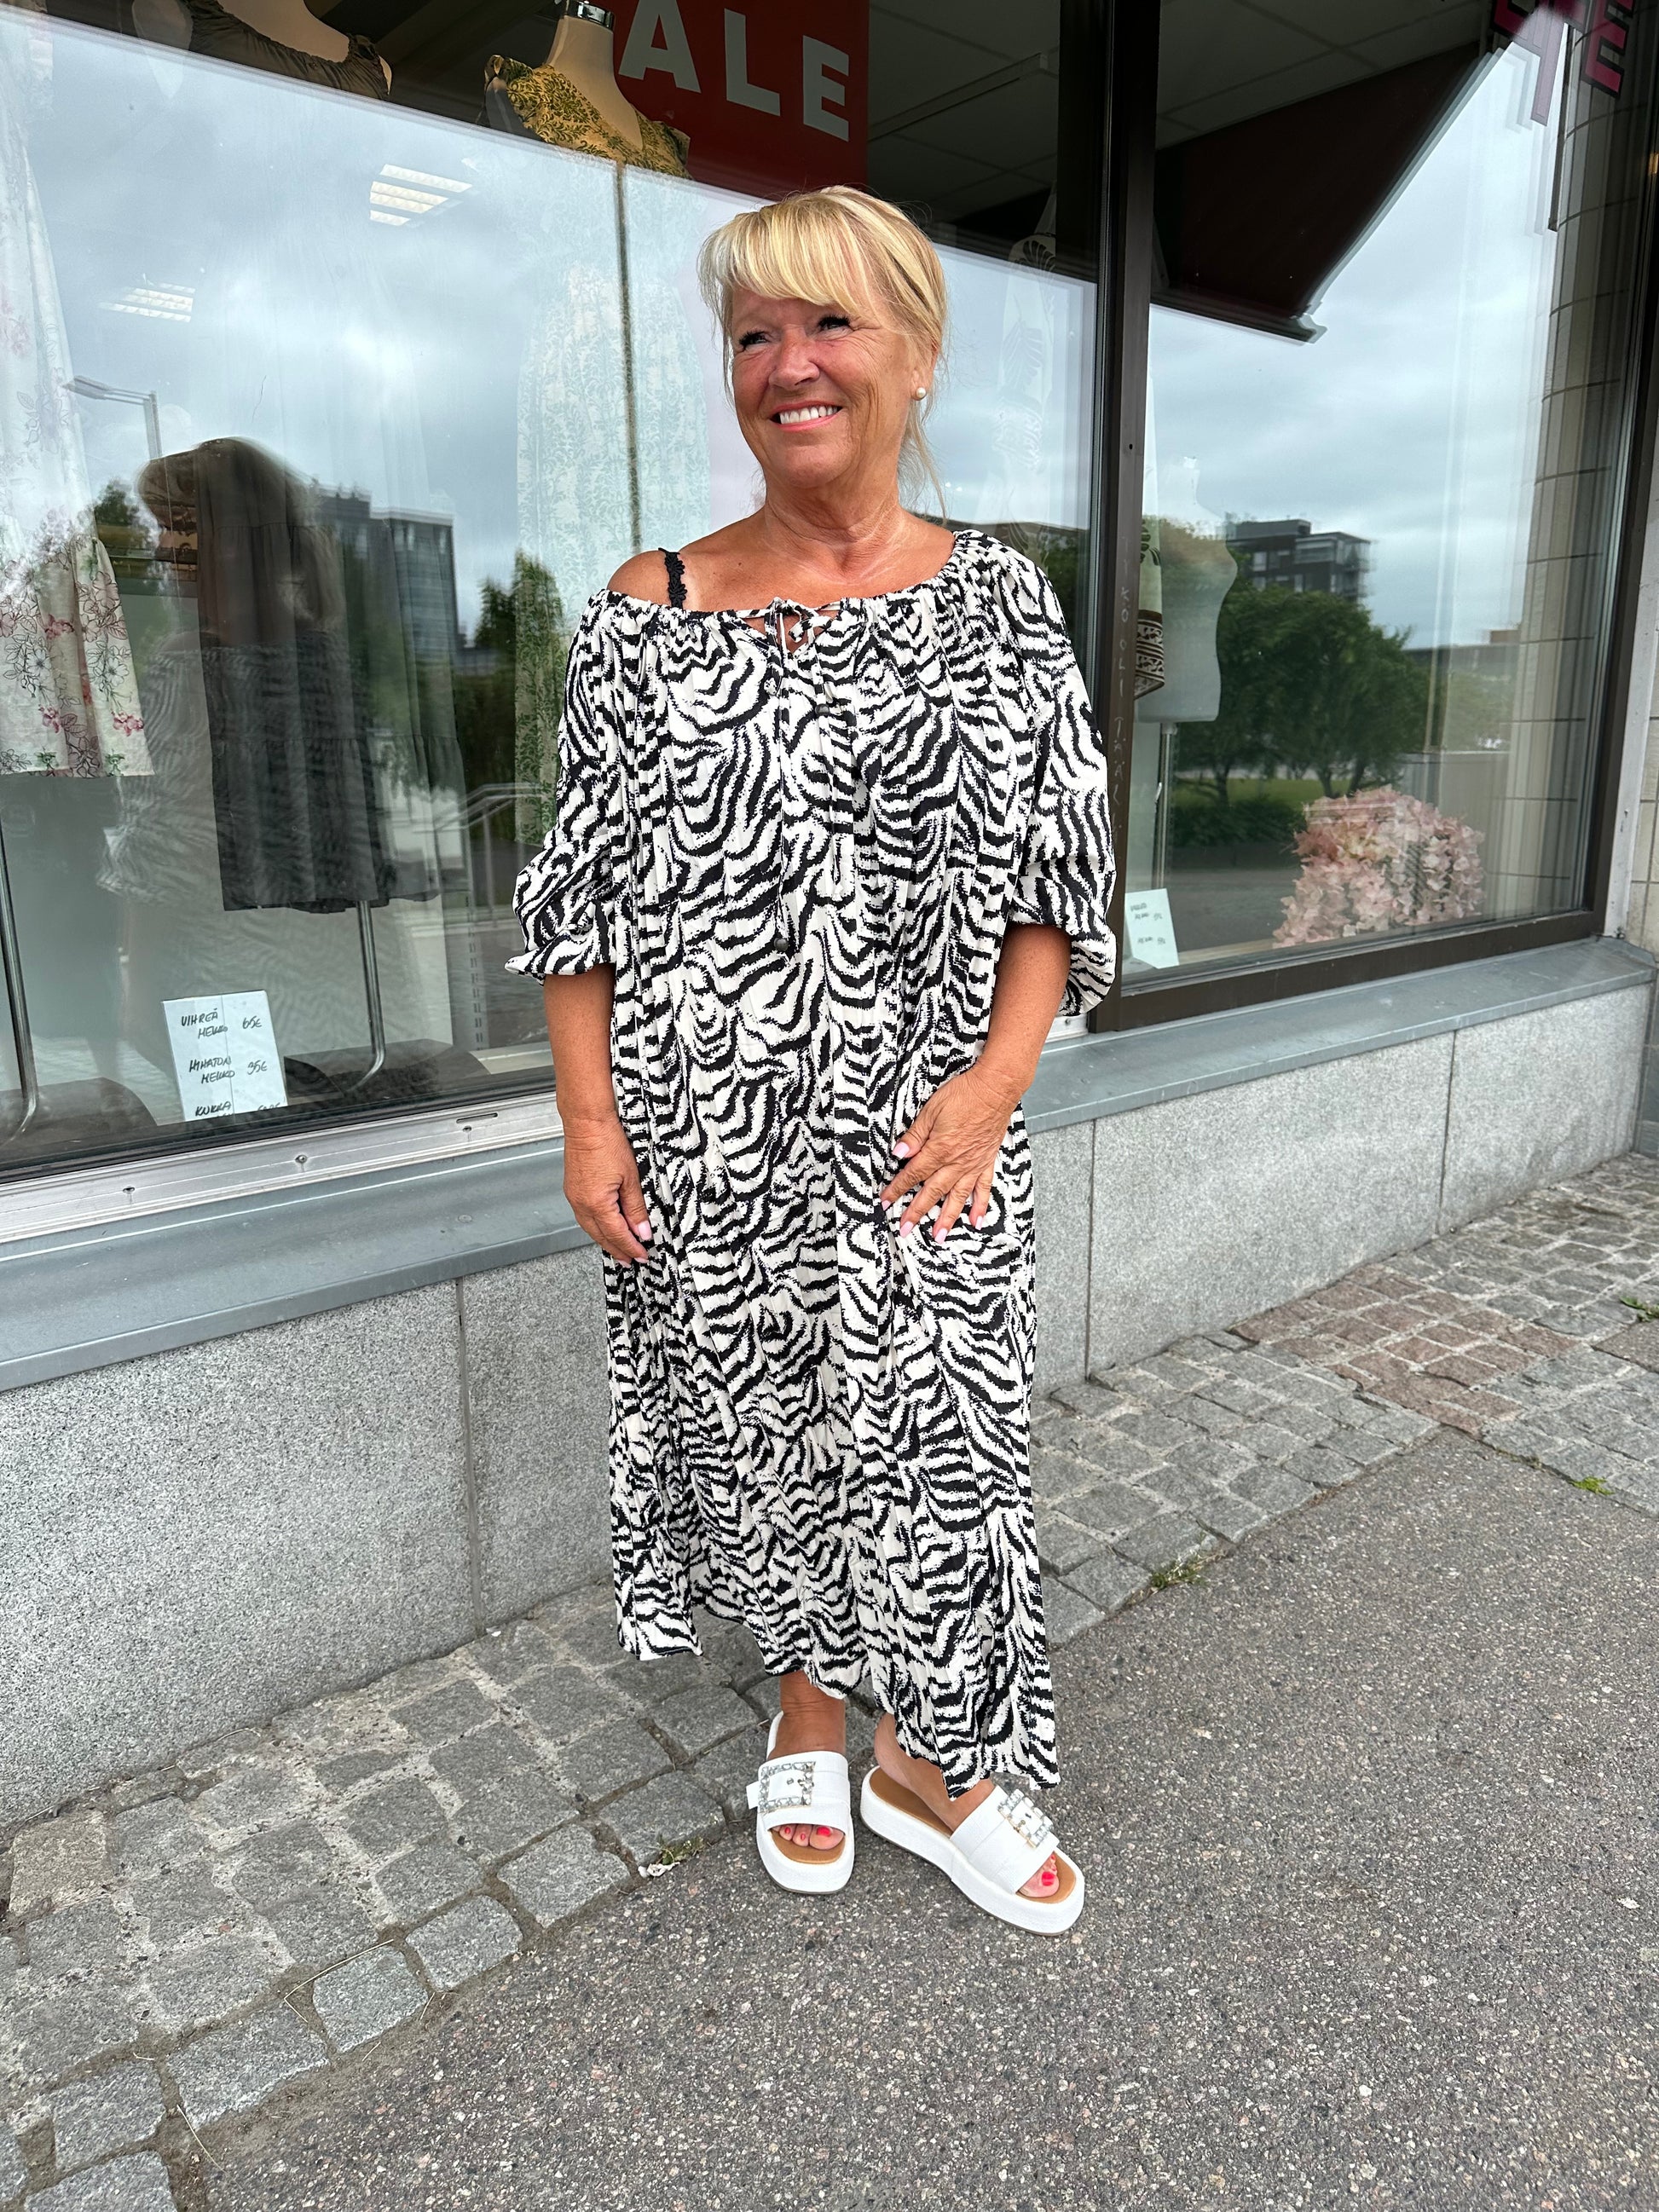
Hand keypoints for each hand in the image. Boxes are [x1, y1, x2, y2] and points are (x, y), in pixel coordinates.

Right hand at [563, 1112, 651, 1265]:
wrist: (586, 1122)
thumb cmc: (607, 1142)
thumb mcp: (631, 1178)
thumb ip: (636, 1208)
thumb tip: (642, 1231)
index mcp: (597, 1204)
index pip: (617, 1235)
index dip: (631, 1248)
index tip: (642, 1256)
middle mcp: (581, 1204)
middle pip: (601, 1236)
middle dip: (618, 1250)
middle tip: (631, 1260)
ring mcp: (574, 1197)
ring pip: (591, 1229)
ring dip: (606, 1241)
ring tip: (620, 1249)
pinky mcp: (572, 1190)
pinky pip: (584, 1217)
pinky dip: (597, 1227)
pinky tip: (605, 1227)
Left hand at [879, 1063, 1021, 1240]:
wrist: (996, 1089)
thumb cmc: (965, 1094)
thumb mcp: (931, 1110)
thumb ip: (915, 1135)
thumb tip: (899, 1154)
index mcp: (939, 1149)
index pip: (913, 1174)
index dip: (897, 1189)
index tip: (886, 1201)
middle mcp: (956, 1162)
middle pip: (932, 1192)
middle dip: (916, 1212)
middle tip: (905, 1229)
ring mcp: (973, 1165)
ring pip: (957, 1197)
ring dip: (947, 1219)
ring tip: (938, 1236)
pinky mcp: (987, 1162)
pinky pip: (984, 1189)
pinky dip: (980, 1207)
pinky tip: (976, 1221)